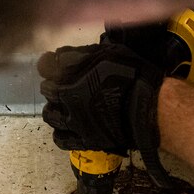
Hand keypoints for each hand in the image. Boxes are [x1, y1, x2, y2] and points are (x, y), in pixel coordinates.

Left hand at [37, 43, 163, 156]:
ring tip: (64, 108)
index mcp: (69, 73)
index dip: (50, 64)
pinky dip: (61, 133)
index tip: (54, 64)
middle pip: (46, 90)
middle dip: (53, 86)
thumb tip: (63, 55)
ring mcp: (72, 120)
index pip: (45, 65)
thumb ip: (82, 53)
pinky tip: (69, 128)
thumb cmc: (132, 76)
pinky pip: (61, 139)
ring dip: (54, 109)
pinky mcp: (83, 140)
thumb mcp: (108, 53)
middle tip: (64, 86)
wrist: (148, 108)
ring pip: (50, 115)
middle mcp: (65, 96)